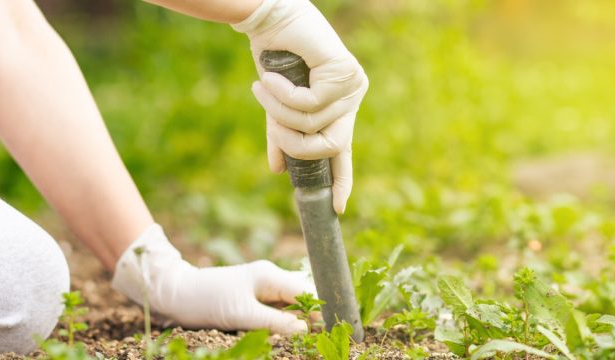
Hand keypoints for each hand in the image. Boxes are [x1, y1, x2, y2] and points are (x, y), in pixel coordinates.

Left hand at [111, 224, 315, 333]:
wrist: (176, 295)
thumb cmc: (207, 300)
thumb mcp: (242, 315)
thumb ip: (275, 322)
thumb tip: (305, 329)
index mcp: (269, 275)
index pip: (306, 290)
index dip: (319, 309)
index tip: (330, 326)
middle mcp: (270, 277)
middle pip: (302, 296)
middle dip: (311, 315)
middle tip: (317, 335)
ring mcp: (262, 287)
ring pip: (291, 304)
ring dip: (297, 320)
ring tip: (305, 335)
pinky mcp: (254, 297)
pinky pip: (278, 309)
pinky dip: (284, 321)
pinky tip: (286, 332)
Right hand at [232, 0, 368, 213]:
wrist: (270, 20)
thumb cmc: (275, 60)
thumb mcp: (277, 107)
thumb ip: (280, 136)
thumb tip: (278, 170)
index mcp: (339, 109)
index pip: (343, 151)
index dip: (342, 180)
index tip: (337, 207)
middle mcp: (352, 98)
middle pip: (332, 145)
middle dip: (294, 143)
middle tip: (271, 126)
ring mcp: (353, 85)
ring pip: (315, 125)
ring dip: (279, 113)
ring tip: (262, 89)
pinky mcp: (345, 71)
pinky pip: (310, 103)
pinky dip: (283, 95)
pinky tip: (270, 78)